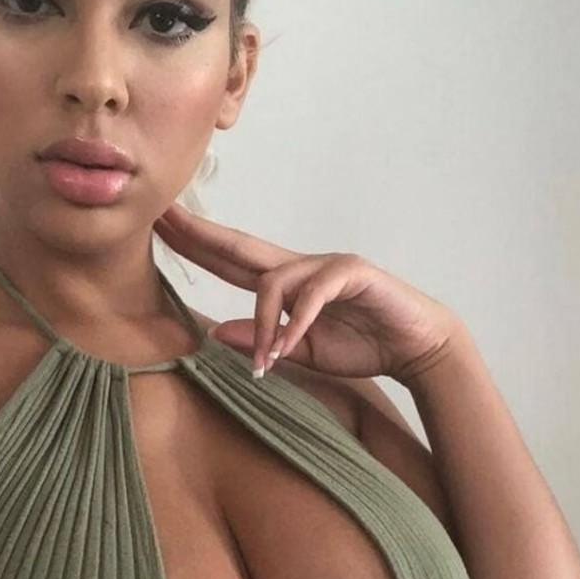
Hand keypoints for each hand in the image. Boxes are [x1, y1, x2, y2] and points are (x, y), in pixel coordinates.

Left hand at [152, 203, 464, 383]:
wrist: (416, 347)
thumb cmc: (363, 347)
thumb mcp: (300, 353)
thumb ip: (260, 342)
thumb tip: (213, 332)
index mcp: (287, 285)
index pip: (231, 261)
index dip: (197, 245)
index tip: (162, 230)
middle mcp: (302, 268)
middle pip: (241, 247)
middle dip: (201, 233)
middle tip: (163, 216)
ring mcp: (327, 266)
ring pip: (274, 281)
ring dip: (262, 324)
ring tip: (263, 362)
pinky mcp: (353, 274)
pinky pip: (312, 294)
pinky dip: (295, 322)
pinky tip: (285, 348)